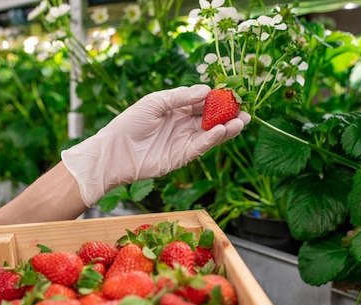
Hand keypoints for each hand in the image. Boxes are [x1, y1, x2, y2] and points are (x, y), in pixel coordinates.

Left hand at [61, 84, 250, 206]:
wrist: (115, 151)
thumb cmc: (130, 123)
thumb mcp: (155, 102)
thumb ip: (180, 97)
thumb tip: (206, 90)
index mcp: (176, 109)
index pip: (202, 102)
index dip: (217, 98)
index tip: (232, 92)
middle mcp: (182, 125)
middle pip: (211, 118)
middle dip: (228, 113)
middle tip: (245, 108)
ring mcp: (183, 141)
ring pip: (210, 133)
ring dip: (227, 127)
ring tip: (242, 120)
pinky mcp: (182, 157)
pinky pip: (201, 146)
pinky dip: (213, 139)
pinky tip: (223, 130)